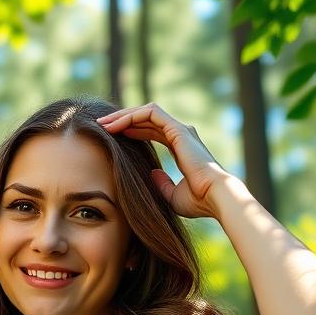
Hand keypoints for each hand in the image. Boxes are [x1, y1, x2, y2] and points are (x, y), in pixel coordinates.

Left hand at [96, 102, 232, 219]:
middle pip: (146, 119)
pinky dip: (131, 116)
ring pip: (146, 112)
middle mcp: (181, 134)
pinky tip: (114, 126)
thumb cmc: (198, 202)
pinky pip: (150, 114)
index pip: (151, 131)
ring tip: (103, 124)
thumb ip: (161, 184)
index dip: (131, 131)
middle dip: (122, 121)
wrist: (215, 198)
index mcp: (181, 147)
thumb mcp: (172, 196)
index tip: (111, 137)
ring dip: (123, 116)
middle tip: (101, 127)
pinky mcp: (177, 130)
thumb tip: (150, 174)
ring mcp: (180, 130)